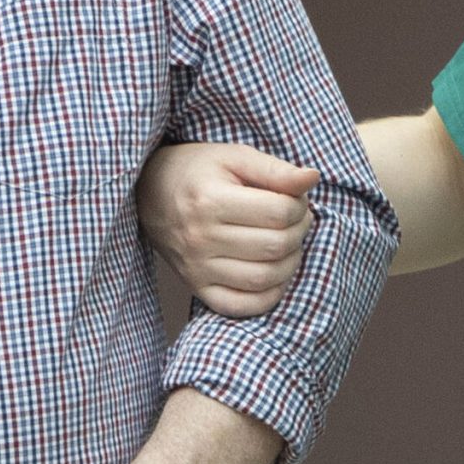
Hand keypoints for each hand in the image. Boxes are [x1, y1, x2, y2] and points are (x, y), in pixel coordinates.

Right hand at [136, 142, 316, 316]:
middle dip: (299, 232)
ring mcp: (197, 268)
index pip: (279, 212)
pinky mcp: (197, 288)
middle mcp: (200, 238)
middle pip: (276, 246)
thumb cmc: (199, 171)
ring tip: (287, 244)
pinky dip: (268, 296)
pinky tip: (274, 274)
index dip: (300, 206)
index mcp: (210, 200)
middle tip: (296, 220)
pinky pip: (242, 306)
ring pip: (264, 278)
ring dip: (290, 262)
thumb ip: (275, 170)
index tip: (296, 200)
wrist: (150, 193)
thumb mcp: (235, 158)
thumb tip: (312, 178)